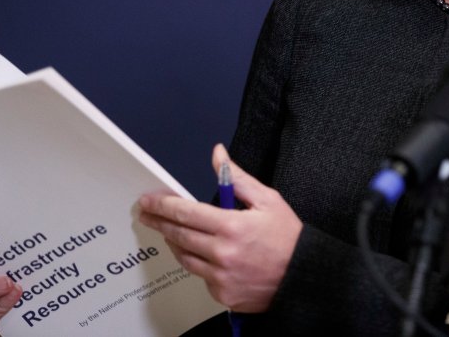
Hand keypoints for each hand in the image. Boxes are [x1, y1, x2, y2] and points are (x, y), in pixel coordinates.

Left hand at [137, 143, 301, 311]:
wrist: (302, 276)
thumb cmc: (287, 237)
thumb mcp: (268, 200)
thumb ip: (237, 178)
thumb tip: (218, 155)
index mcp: (232, 226)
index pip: (186, 213)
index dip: (163, 205)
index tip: (149, 200)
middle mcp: (222, 253)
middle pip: (179, 235)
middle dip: (159, 222)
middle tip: (146, 214)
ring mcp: (220, 276)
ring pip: (184, 256)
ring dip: (173, 241)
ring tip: (168, 231)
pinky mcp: (222, 293)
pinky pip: (200, 275)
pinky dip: (197, 262)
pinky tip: (200, 253)